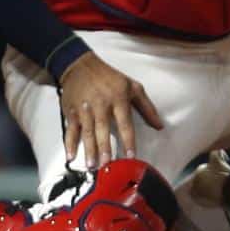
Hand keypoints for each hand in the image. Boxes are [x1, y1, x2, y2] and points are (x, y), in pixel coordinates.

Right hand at [58, 52, 162, 169]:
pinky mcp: (72, 112)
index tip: (131, 155)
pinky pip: (71, 130)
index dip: (128, 140)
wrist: (80, 65)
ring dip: (89, 149)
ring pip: (87, 132)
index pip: (125, 122)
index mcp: (118, 99)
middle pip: (103, 129)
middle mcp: (101, 104)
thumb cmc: (109, 77)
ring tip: (92, 165)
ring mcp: (85, 109)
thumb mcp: (132, 87)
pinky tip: (70, 155)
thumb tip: (159, 125)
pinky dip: (69, 143)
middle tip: (107, 164)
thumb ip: (147, 108)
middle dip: (105, 147)